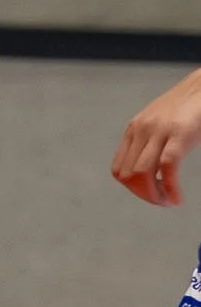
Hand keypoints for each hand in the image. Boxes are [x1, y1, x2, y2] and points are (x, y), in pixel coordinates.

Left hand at [111, 71, 200, 205]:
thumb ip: (150, 141)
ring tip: (168, 201)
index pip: (118, 170)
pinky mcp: (179, 134)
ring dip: (154, 196)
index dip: (131, 189)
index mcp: (135, 128)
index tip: (149, 193)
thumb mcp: (160, 122)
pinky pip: (166, 169)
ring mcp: (159, 131)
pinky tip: (177, 198)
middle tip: (162, 201)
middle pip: (128, 176)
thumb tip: (149, 170)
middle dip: (144, 195)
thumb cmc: (188, 106)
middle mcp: (142, 129)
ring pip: (142, 174)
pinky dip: (170, 190)